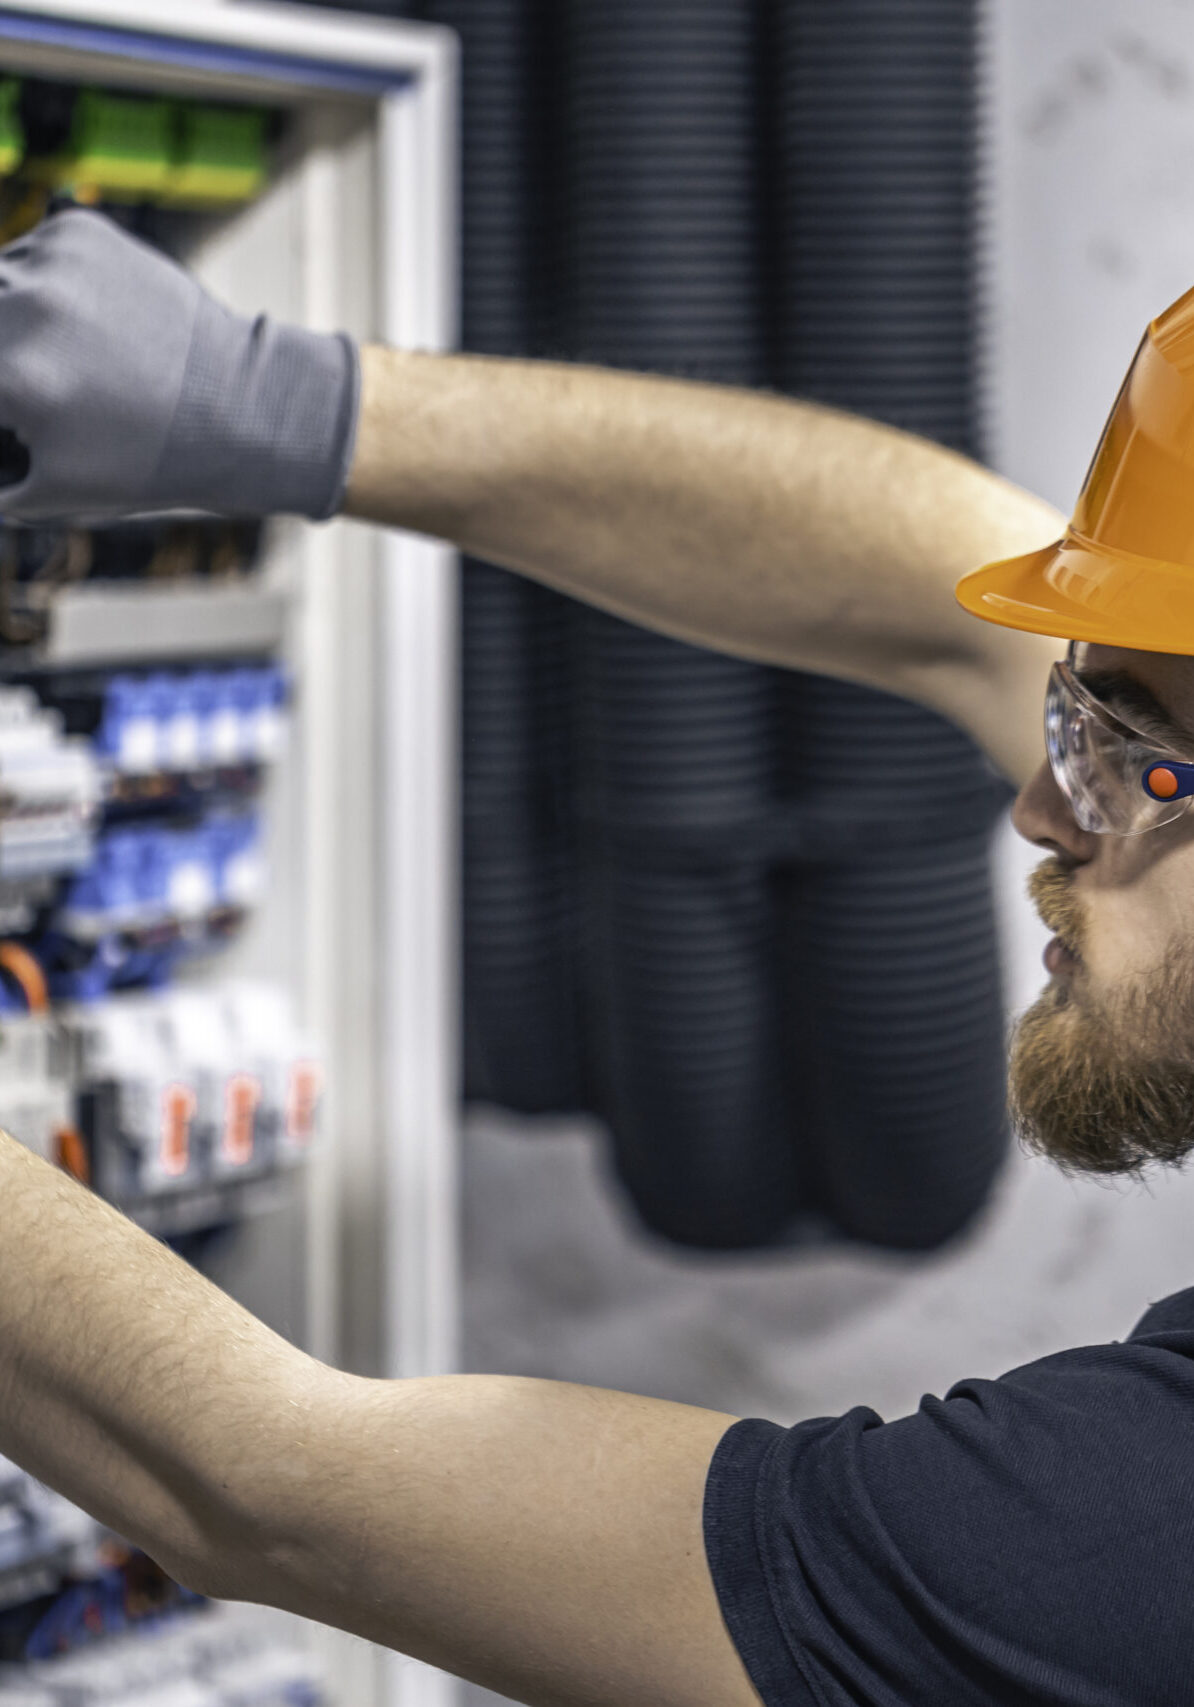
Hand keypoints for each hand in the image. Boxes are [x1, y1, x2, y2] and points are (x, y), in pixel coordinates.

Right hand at [0, 208, 358, 521]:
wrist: (239, 408)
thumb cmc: (143, 462)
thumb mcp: (46, 489)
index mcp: (12, 377)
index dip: (3, 405)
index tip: (19, 403)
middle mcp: (25, 305)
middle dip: (6, 364)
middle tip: (37, 384)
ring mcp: (54, 259)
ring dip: (6, 315)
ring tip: (57, 360)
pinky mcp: (82, 231)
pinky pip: (28, 252)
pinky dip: (36, 284)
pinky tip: (80, 324)